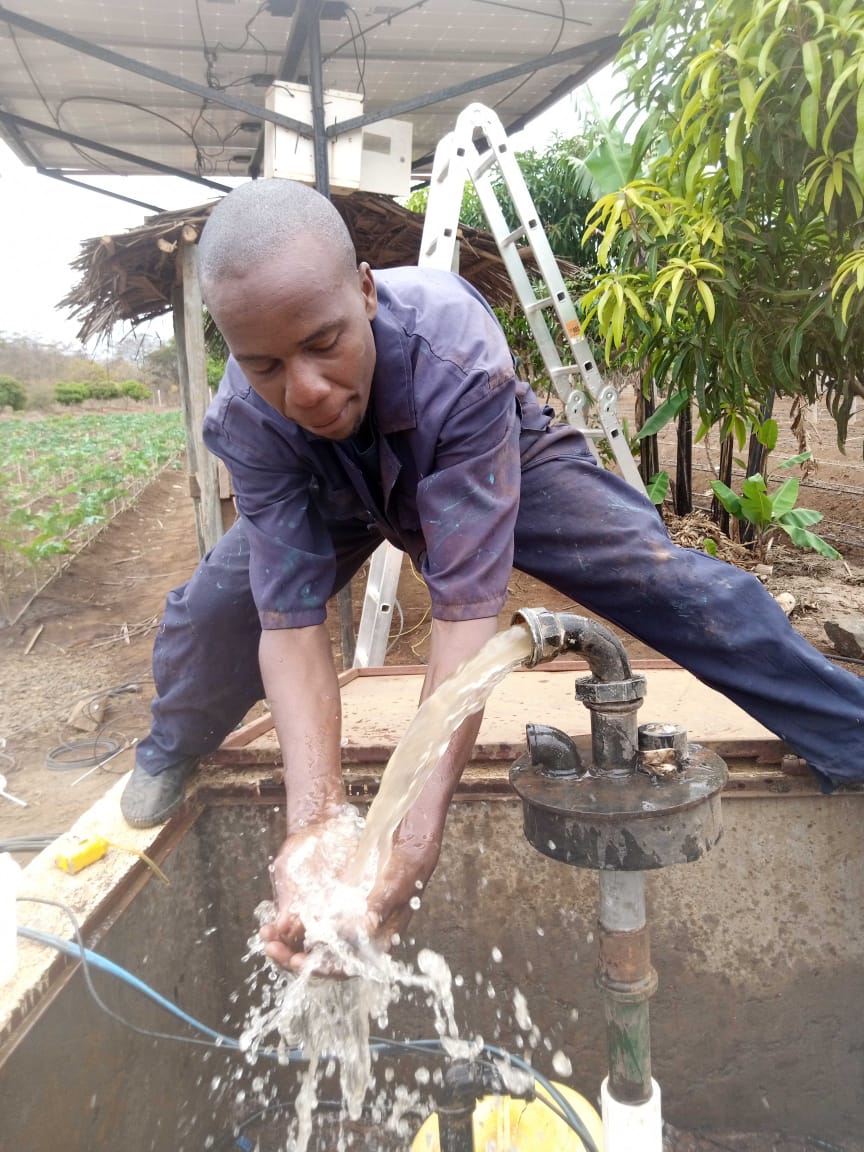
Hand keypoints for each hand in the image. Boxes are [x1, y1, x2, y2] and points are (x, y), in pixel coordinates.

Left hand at [259, 814, 441, 972]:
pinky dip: (290, 926)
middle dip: (295, 957)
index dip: (321, 967)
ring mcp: (343, 925)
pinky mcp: (332, 910)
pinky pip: (308, 925)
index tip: (299, 962)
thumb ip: (376, 909)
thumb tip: (358, 932)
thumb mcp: (392, 887)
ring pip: (311, 944)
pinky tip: (272, 923)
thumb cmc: (404, 870)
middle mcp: (356, 938)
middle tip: (273, 949)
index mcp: (374, 942)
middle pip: (322, 959)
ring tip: (266, 937)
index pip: (345, 966)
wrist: (405, 847)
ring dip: (288, 944)